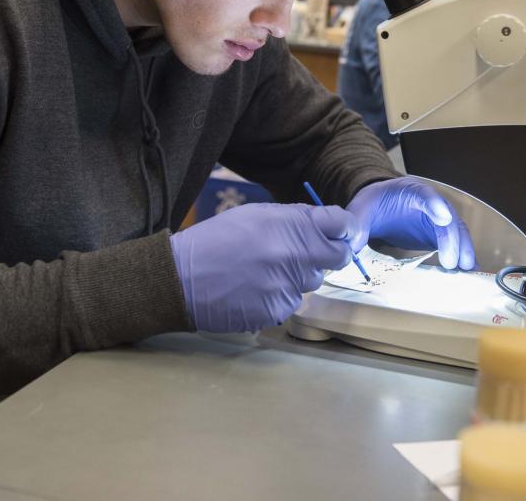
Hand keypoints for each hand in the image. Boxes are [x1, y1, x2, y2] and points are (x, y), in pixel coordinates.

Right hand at [170, 202, 353, 332]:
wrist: (181, 278)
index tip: (342, 232)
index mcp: (290, 225)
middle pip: (338, 256)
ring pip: (312, 281)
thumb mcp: (255, 214)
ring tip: (266, 271)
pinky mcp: (277, 311)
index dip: (345, 228)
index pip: (341, 224)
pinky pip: (292, 302)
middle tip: (308, 253)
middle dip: (329, 253)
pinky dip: (280, 296)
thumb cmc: (216, 239)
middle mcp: (295, 255)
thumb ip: (293, 219)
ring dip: (299, 276)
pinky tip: (255, 290)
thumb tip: (323, 225)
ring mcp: (287, 286)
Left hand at [347, 177, 474, 270]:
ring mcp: (438, 218)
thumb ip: (357, 225)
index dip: (435, 205)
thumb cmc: (374, 204)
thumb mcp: (361, 210)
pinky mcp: (439, 233)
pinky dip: (463, 254)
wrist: (381, 204)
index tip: (443, 217)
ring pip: (456, 230)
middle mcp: (430, 202)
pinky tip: (468, 270)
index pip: (424, 194)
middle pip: (446, 216)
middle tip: (451, 261)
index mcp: (409, 191)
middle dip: (451, 238)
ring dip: (463, 248)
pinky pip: (456, 242)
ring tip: (466, 268)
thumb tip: (351, 247)